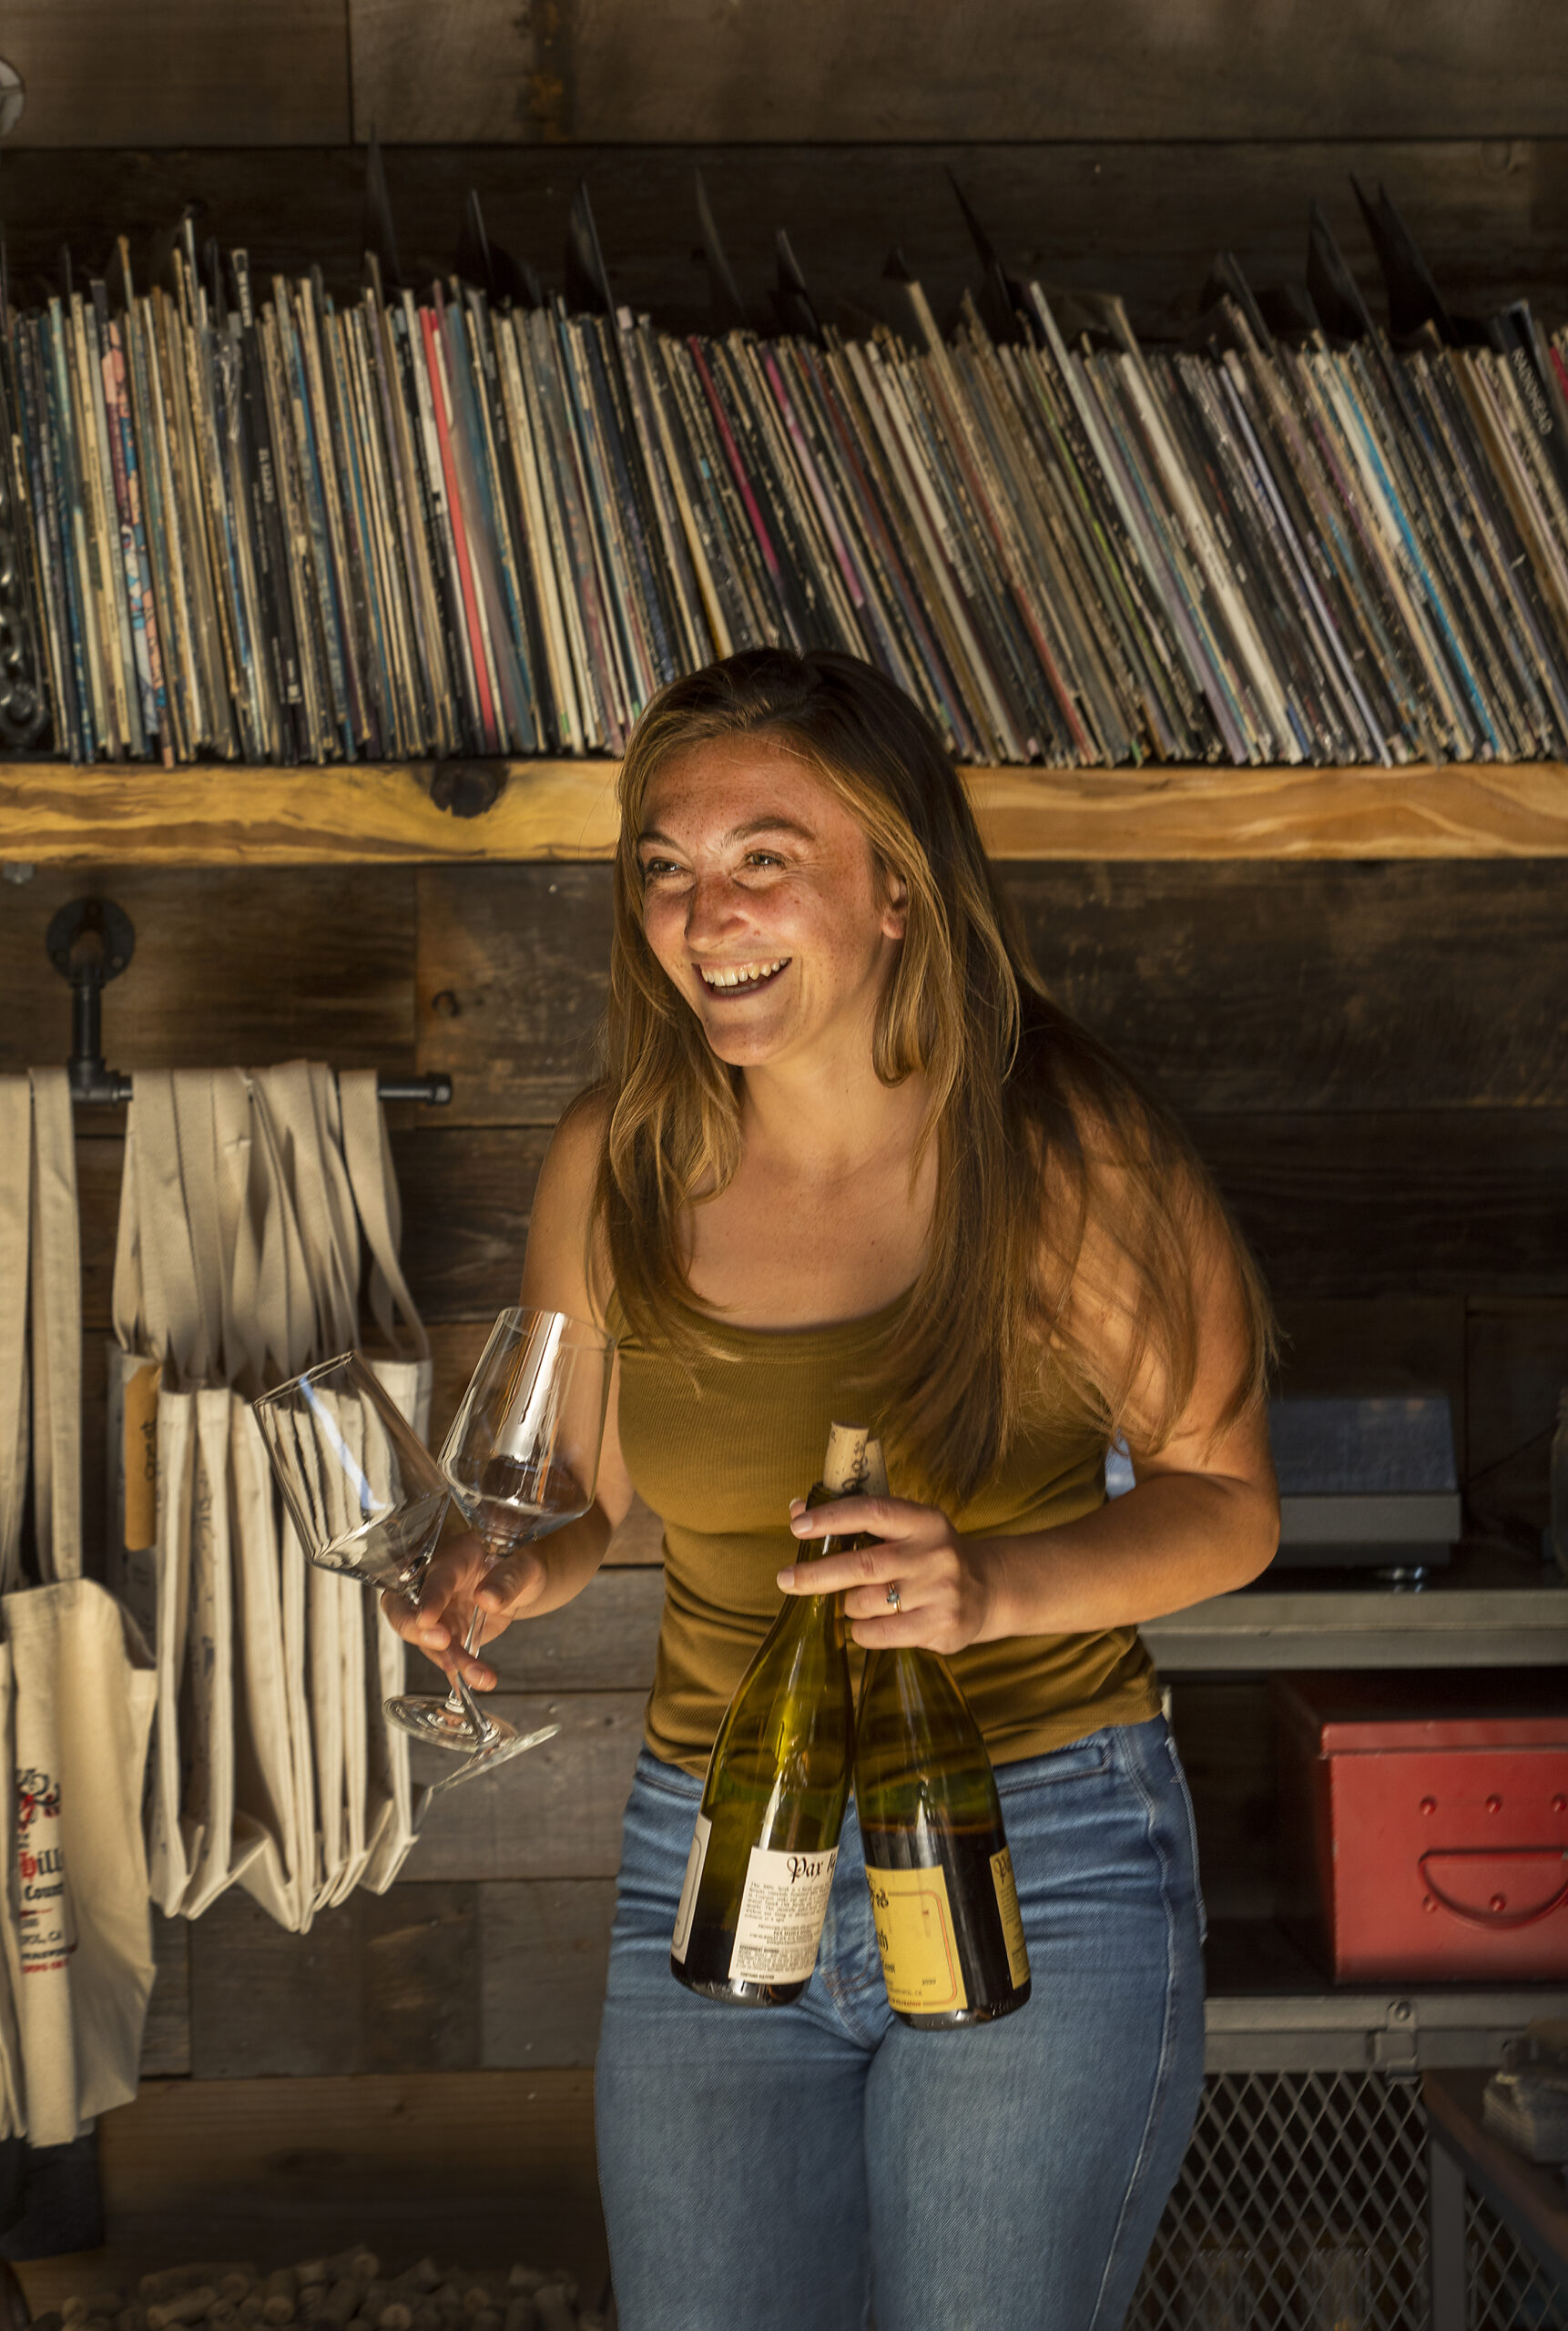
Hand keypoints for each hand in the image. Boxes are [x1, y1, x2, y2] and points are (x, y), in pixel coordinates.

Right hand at [380, 1527, 547, 1691]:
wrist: (524, 1582)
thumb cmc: (521, 1564)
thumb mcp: (526, 1566)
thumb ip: (508, 1579)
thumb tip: (488, 1599)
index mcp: (455, 1557)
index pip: (435, 1577)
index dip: (429, 1598)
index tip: (427, 1619)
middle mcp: (438, 1585)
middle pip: (404, 1607)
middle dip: (416, 1630)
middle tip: (441, 1643)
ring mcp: (440, 1612)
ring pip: (429, 1640)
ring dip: (449, 1661)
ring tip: (478, 1676)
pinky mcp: (449, 1635)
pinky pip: (446, 1656)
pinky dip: (456, 1672)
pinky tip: (470, 1685)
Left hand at [775, 1493, 990, 1654]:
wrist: (987, 1589)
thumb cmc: (928, 1554)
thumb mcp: (902, 1529)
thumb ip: (854, 1521)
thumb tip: (797, 1510)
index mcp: (923, 1521)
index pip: (872, 1512)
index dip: (831, 1518)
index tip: (797, 1525)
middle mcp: (935, 1554)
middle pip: (862, 1565)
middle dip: (817, 1574)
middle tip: (785, 1579)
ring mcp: (941, 1593)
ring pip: (866, 1603)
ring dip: (847, 1605)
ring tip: (853, 1601)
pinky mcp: (942, 1627)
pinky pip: (879, 1635)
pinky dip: (861, 1631)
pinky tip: (868, 1624)